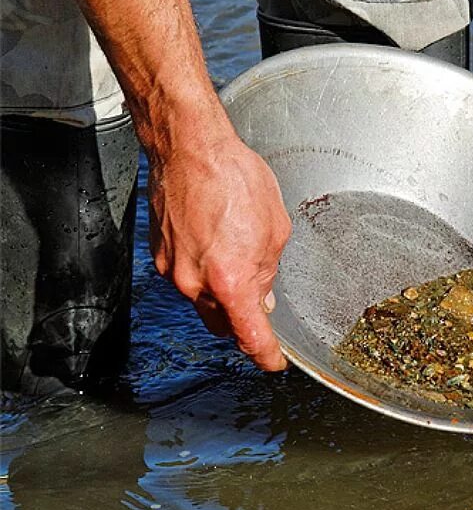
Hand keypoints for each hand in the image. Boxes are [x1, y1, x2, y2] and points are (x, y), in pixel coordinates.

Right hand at [148, 133, 290, 370]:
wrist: (190, 147)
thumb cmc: (233, 178)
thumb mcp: (275, 230)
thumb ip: (269, 272)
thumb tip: (263, 296)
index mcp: (230, 282)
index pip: (250, 338)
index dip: (266, 356)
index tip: (274, 362)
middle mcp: (196, 284)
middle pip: (223, 326)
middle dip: (244, 324)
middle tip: (263, 311)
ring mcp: (174, 271)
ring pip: (204, 304)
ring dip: (224, 297)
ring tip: (241, 265)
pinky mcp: (160, 257)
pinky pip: (188, 281)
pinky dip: (206, 277)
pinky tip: (219, 251)